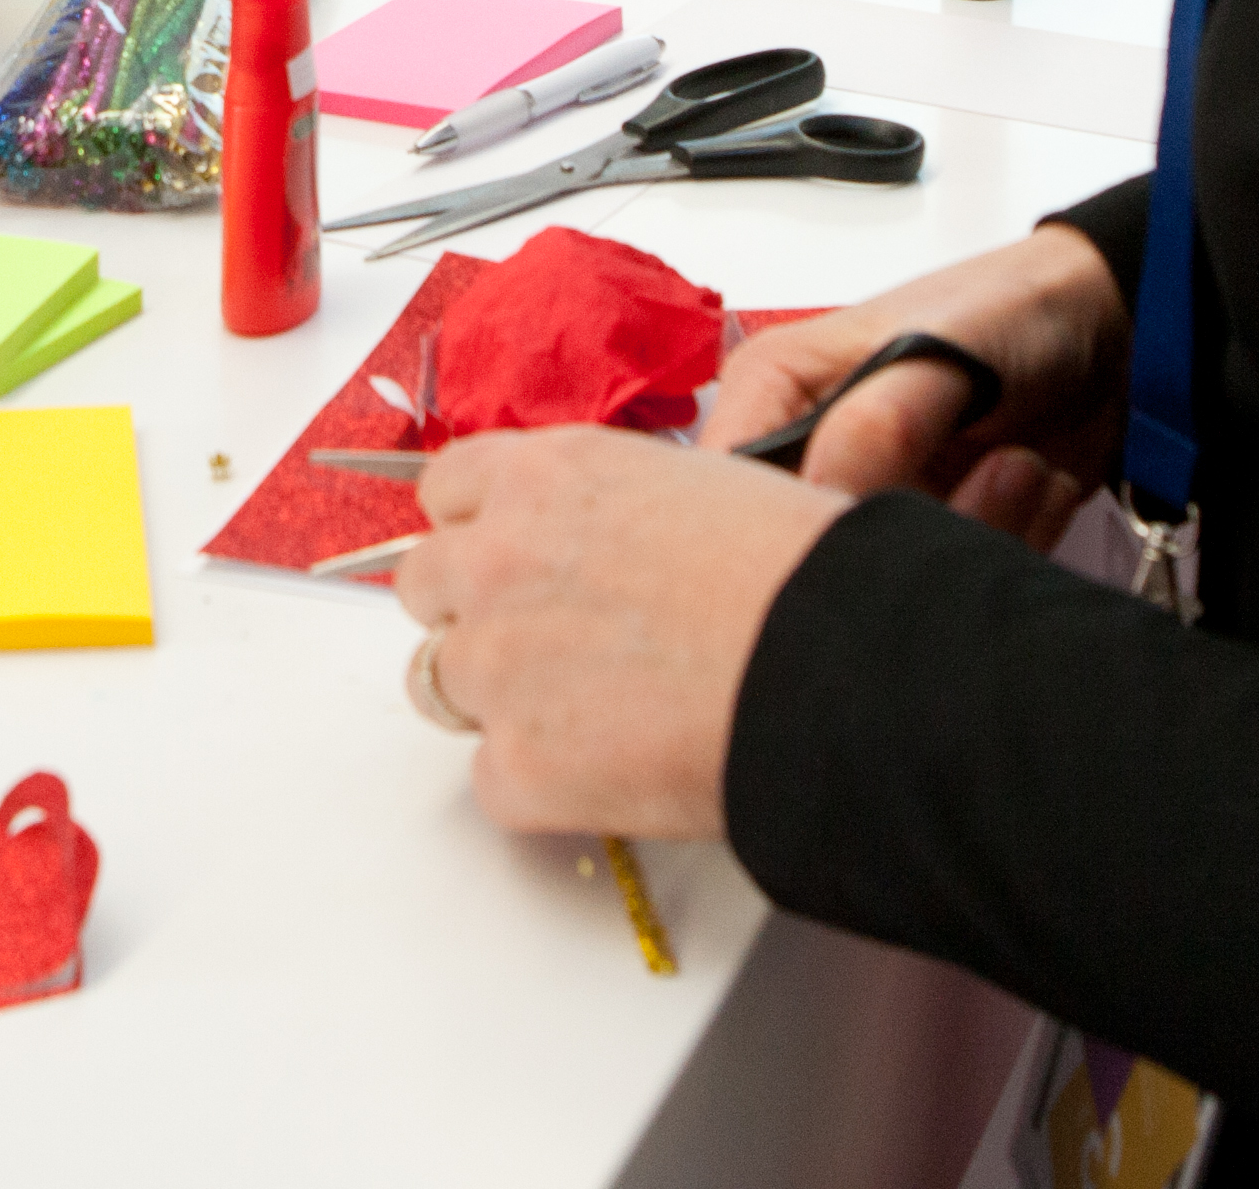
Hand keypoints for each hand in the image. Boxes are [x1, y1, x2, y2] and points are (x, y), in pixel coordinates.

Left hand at [392, 428, 847, 837]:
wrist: (836, 669)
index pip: (447, 489)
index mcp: (548, 474)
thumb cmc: (804, 575)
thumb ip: (616, 506)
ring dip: (496, 696)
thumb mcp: (702, 485)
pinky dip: (539, 784)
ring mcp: (497, 663)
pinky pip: (492, 778)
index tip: (510, 554)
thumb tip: (610, 541)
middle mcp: (499, 556)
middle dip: (473, 611)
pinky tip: (613, 772)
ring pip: (438, 681)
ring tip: (587, 714)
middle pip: (423, 584)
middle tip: (548, 642)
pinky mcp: (517, 764)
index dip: (481, 527)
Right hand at [703, 225, 1128, 548]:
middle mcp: (809, 457)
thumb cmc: (1010, 310)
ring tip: (1013, 461)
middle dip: (897, 533)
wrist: (1106, 335)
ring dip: (970, 529)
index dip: (776, 531)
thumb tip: (827, 495)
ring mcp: (872, 503)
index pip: (721, 494)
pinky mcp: (926, 541)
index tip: (862, 521)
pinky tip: (1027, 482)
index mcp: (773, 393)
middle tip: (972, 470)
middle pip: (801, 556)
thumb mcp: (940, 350)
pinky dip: (1003, 542)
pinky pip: (944, 591)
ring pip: (882, 582)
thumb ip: (877, 423)